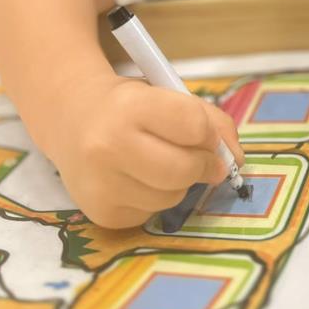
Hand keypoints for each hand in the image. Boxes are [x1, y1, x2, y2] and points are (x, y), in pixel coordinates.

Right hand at [49, 76, 243, 228]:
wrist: (71, 119)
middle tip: (206, 162)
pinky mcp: (101, 213)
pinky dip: (157, 199)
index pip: (193, 125)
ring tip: (161, 164)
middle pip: (184, 169)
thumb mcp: (165, 95)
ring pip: (172, 197)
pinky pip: (151, 214)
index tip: (208, 136)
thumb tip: (237, 159)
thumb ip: (208, 120)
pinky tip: (139, 180)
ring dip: (180, 184)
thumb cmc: (128, 105)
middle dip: (205, 166)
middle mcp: (109, 145)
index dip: (211, 134)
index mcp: (130, 106)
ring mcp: (101, 183)